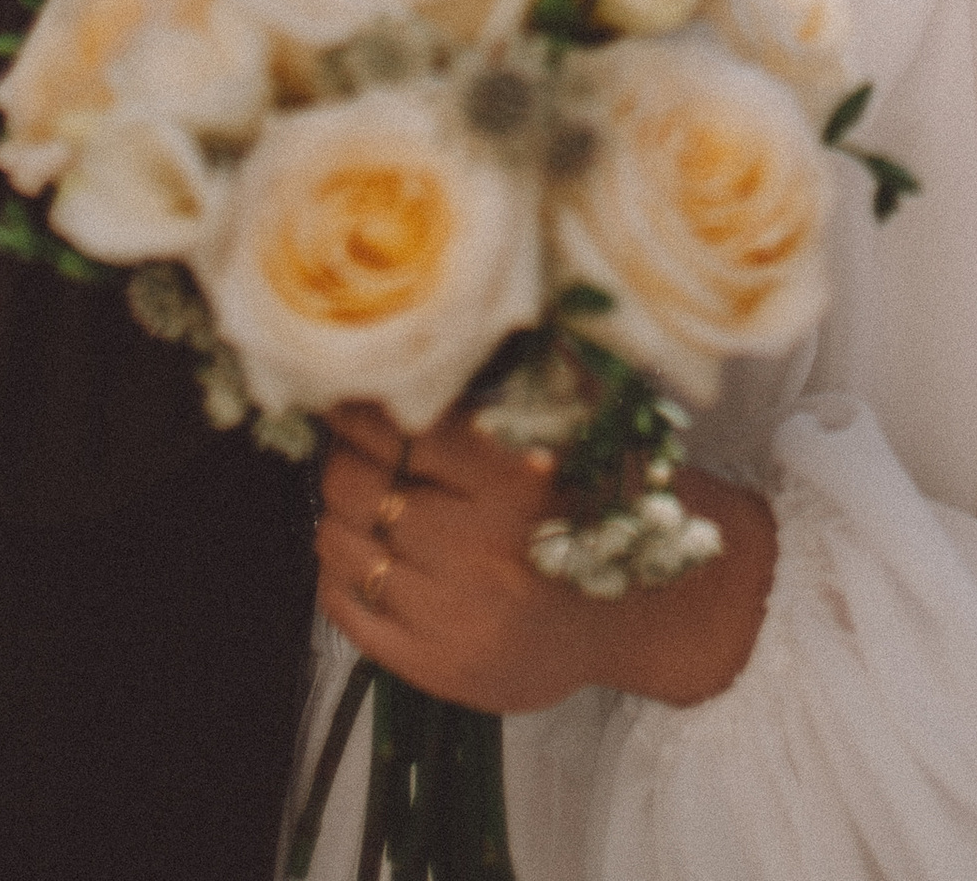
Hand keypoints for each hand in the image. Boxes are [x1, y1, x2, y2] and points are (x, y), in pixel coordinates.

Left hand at [316, 405, 776, 715]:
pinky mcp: (436, 668)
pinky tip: (363, 554)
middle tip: (347, 445)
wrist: (638, 612)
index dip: (360, 410)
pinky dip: (339, 575)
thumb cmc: (600, 500)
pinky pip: (348, 612)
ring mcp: (453, 616)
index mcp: (514, 480)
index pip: (403, 431)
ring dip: (338, 516)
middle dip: (343, 459)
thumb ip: (530, 369)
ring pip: (343, 547)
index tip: (343, 395)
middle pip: (359, 487)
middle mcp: (479, 550)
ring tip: (360, 499)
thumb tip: (478, 308)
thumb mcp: (579, 423)